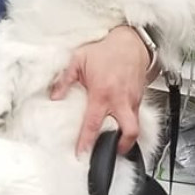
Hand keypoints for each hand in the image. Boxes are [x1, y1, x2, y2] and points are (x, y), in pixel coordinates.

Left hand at [51, 25, 148, 154]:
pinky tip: (119, 122)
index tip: (82, 153)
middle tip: (110, 152)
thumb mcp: (79, 59)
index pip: (94, 123)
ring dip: (125, 136)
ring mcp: (133, 100)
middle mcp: (121, 99)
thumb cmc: (106, 49)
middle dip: (121, 146)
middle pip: (129, 132)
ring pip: (135, 126)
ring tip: (114, 141)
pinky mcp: (140, 98)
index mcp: (103, 92)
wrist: (131, 41)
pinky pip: (136, 115)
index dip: (87, 141)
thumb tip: (54, 96)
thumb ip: (64, 79)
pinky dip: (128, 122)